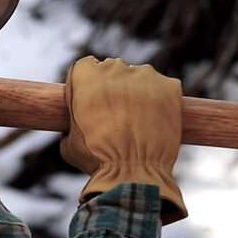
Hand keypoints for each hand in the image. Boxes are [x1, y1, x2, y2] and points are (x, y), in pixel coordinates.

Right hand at [62, 56, 186, 223]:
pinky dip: (161, 99)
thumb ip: (71, 119)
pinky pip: (163, 86)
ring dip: (137, 91)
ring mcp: (143, 75)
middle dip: (113, 86)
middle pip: (113, 68)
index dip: (87, 83)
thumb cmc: (96, 157)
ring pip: (139, 76)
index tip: (91, 98)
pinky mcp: (168, 86)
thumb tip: (75, 122)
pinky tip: (155, 118)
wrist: (132, 171)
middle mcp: (114, 68)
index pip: (86, 66)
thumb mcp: (68, 139)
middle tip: (115, 112)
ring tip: (138, 119)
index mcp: (85, 76)